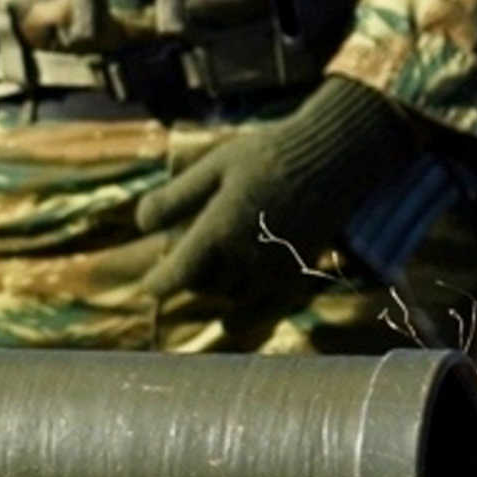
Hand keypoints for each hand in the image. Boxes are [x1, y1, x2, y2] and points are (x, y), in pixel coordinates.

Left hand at [134, 76, 417, 302]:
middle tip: (190, 250)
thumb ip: (174, 197)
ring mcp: (277, 269)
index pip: (179, 275)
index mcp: (220, 229)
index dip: (158, 284)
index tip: (150, 286)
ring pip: (233, 298)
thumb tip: (140, 224)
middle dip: (191, 274)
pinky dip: (248, 320)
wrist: (336, 155)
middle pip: (204, 286)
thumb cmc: (269, 154)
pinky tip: (233, 322)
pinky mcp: (301, 272)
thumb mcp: (213, 166)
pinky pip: (269, 311)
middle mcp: (247, 257)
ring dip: (218, 289)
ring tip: (217, 264)